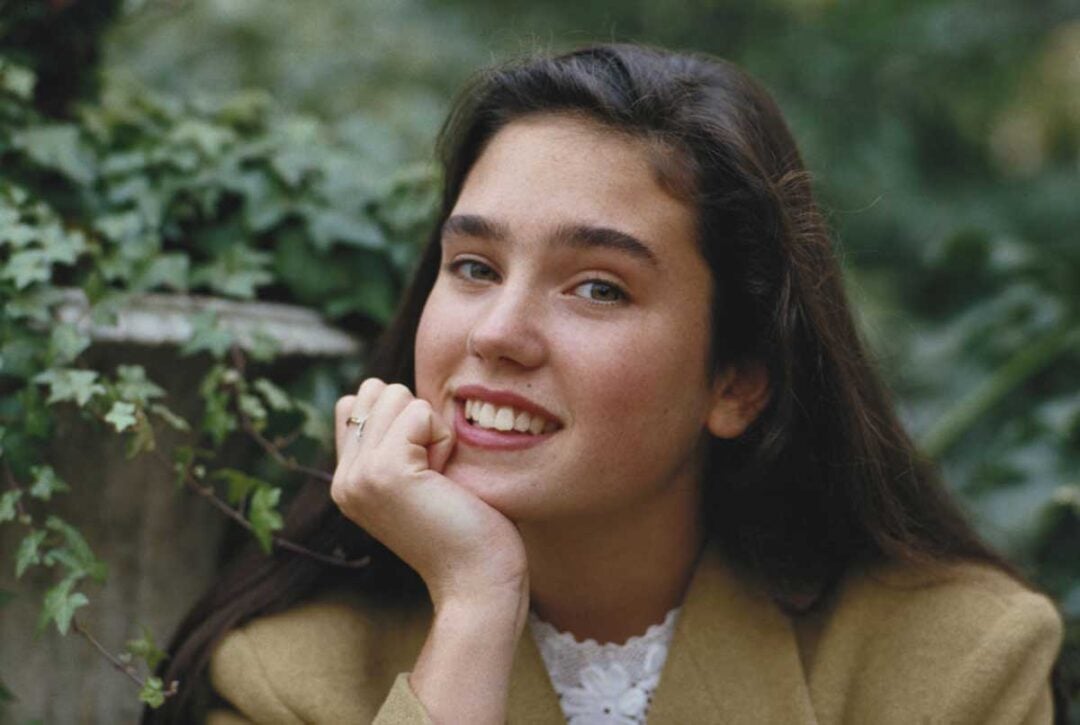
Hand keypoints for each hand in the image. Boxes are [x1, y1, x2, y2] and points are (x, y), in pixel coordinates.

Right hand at [331, 378, 528, 608]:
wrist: (478, 581)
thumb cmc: (468, 530)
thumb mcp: (420, 479)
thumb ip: (397, 442)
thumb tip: (389, 392)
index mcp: (347, 482)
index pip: (355, 404)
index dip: (401, 418)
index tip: (424, 469)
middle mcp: (343, 479)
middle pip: (375, 391)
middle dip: (417, 419)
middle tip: (435, 475)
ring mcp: (358, 475)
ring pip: (396, 395)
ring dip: (432, 428)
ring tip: (440, 479)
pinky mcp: (384, 471)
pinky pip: (419, 412)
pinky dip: (443, 438)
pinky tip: (445, 481)